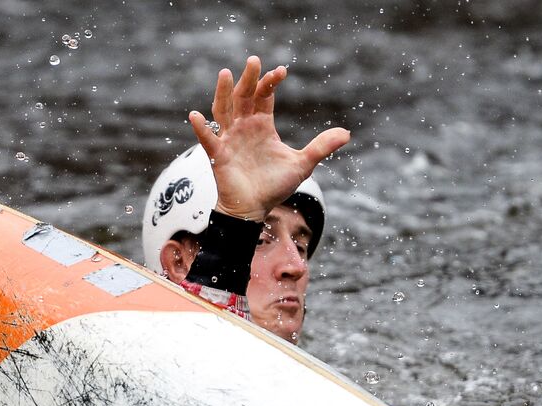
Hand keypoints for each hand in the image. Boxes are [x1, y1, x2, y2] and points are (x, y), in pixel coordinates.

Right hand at [188, 56, 349, 222]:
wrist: (254, 209)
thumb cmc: (274, 186)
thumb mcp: (302, 164)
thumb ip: (321, 147)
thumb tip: (346, 133)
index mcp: (262, 125)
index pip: (264, 96)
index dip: (271, 82)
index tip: (281, 71)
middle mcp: (244, 127)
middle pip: (244, 96)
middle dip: (249, 79)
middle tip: (254, 60)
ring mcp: (229, 139)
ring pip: (223, 110)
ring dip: (222, 92)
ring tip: (225, 74)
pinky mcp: (218, 155)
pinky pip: (207, 138)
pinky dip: (201, 127)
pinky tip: (195, 116)